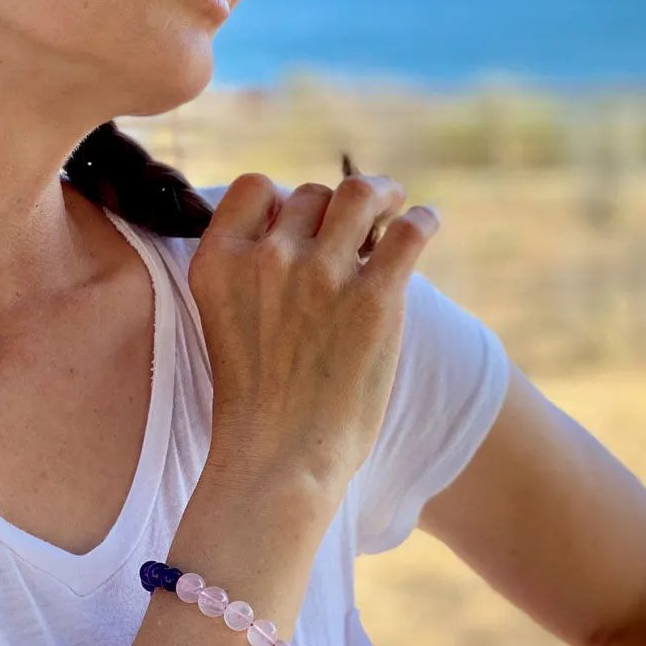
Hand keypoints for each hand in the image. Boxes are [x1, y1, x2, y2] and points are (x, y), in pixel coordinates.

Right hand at [189, 172, 439, 508]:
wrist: (279, 458)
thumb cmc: (253, 400)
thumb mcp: (222, 318)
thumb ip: (246, 270)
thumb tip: (305, 226)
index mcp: (219, 261)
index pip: (253, 187)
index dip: (281, 197)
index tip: (300, 218)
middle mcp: (268, 257)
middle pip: (310, 195)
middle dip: (331, 211)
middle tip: (353, 231)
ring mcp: (322, 273)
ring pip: (360, 193)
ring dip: (381, 194)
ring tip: (393, 206)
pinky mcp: (374, 297)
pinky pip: (409, 229)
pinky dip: (422, 219)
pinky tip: (425, 223)